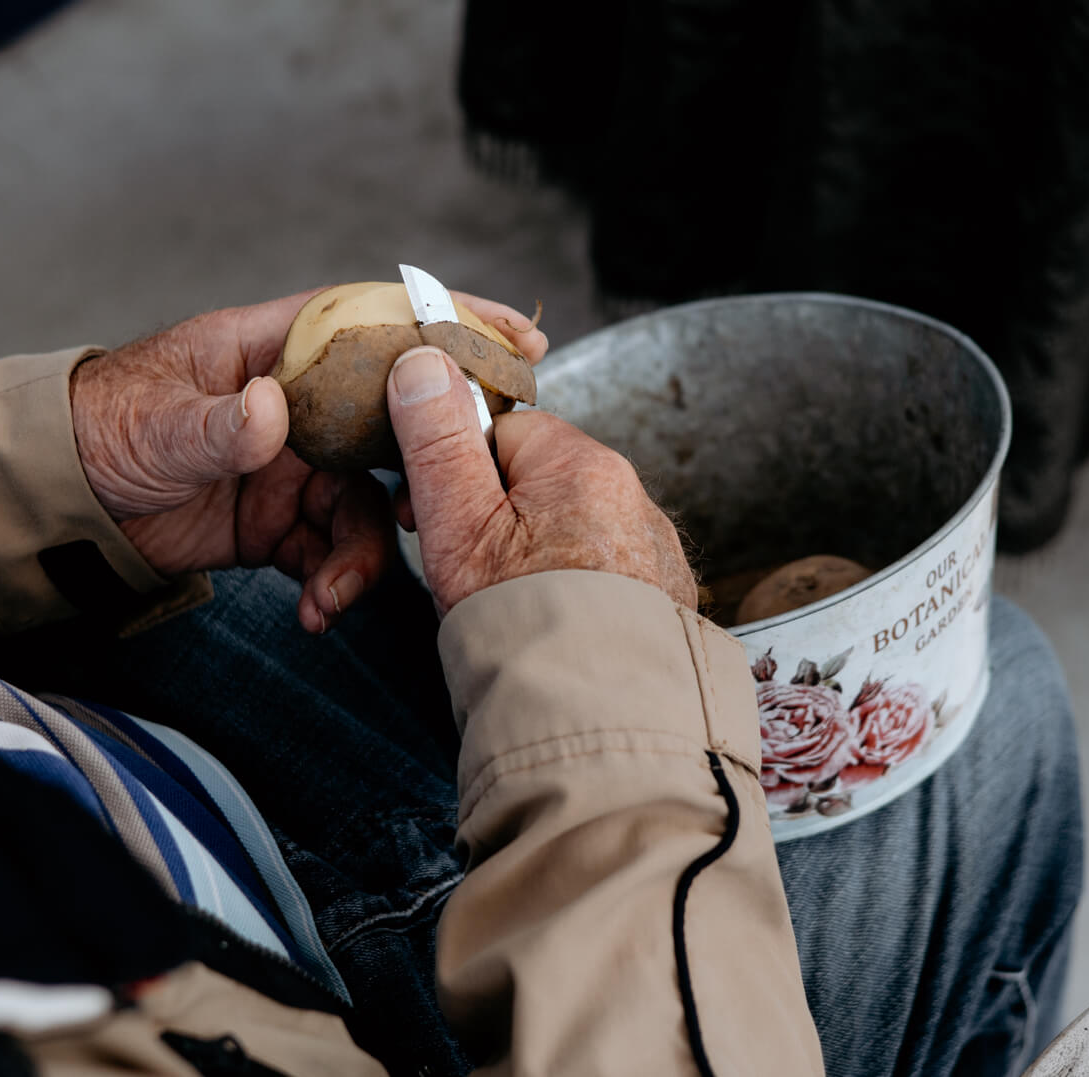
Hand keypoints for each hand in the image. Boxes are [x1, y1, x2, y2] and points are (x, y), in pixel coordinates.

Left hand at [70, 290, 548, 631]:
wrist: (58, 502)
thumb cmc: (100, 428)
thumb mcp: (155, 424)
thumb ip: (216, 423)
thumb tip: (269, 409)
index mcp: (276, 350)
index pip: (375, 320)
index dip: (444, 323)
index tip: (511, 334)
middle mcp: (299, 404)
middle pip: (395, 420)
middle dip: (438, 456)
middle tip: (474, 488)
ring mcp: (294, 466)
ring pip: (369, 505)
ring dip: (365, 555)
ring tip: (335, 595)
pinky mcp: (280, 524)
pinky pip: (331, 553)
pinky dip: (332, 583)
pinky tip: (314, 610)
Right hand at [386, 345, 696, 615]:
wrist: (596, 727)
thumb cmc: (521, 627)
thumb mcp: (456, 527)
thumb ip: (437, 440)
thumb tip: (423, 360)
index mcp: (581, 463)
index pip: (503, 431)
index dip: (458, 472)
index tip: (436, 517)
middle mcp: (632, 496)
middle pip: (538, 480)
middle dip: (498, 517)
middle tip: (470, 572)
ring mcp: (655, 549)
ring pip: (571, 528)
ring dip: (538, 554)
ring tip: (511, 606)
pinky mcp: (666, 597)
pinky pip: (606, 572)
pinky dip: (577, 590)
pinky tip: (554, 624)